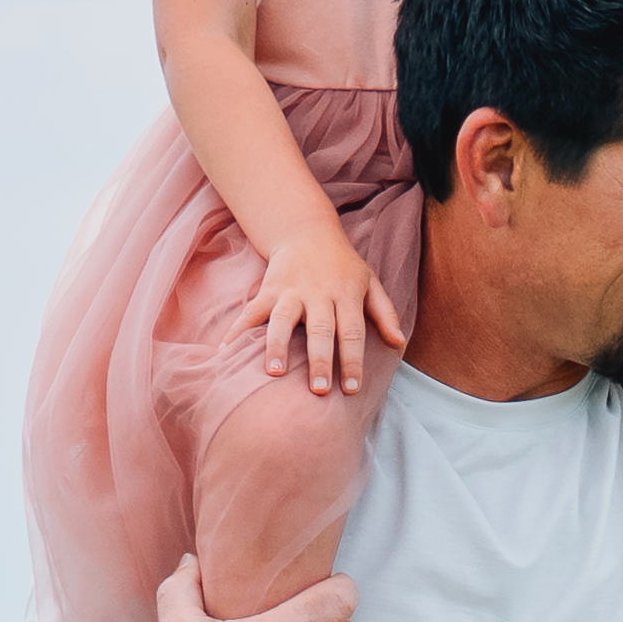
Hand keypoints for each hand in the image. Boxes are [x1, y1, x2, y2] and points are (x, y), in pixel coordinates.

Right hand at [245, 228, 401, 401]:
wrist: (307, 231)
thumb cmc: (343, 266)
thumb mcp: (370, 282)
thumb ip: (385, 312)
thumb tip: (398, 342)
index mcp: (346, 295)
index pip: (352, 332)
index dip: (353, 361)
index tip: (352, 390)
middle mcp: (318, 294)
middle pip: (320, 329)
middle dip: (319, 360)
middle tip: (318, 389)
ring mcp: (291, 291)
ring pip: (282, 319)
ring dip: (276, 346)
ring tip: (273, 373)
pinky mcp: (268, 289)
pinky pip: (251, 312)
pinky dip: (237, 331)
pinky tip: (224, 353)